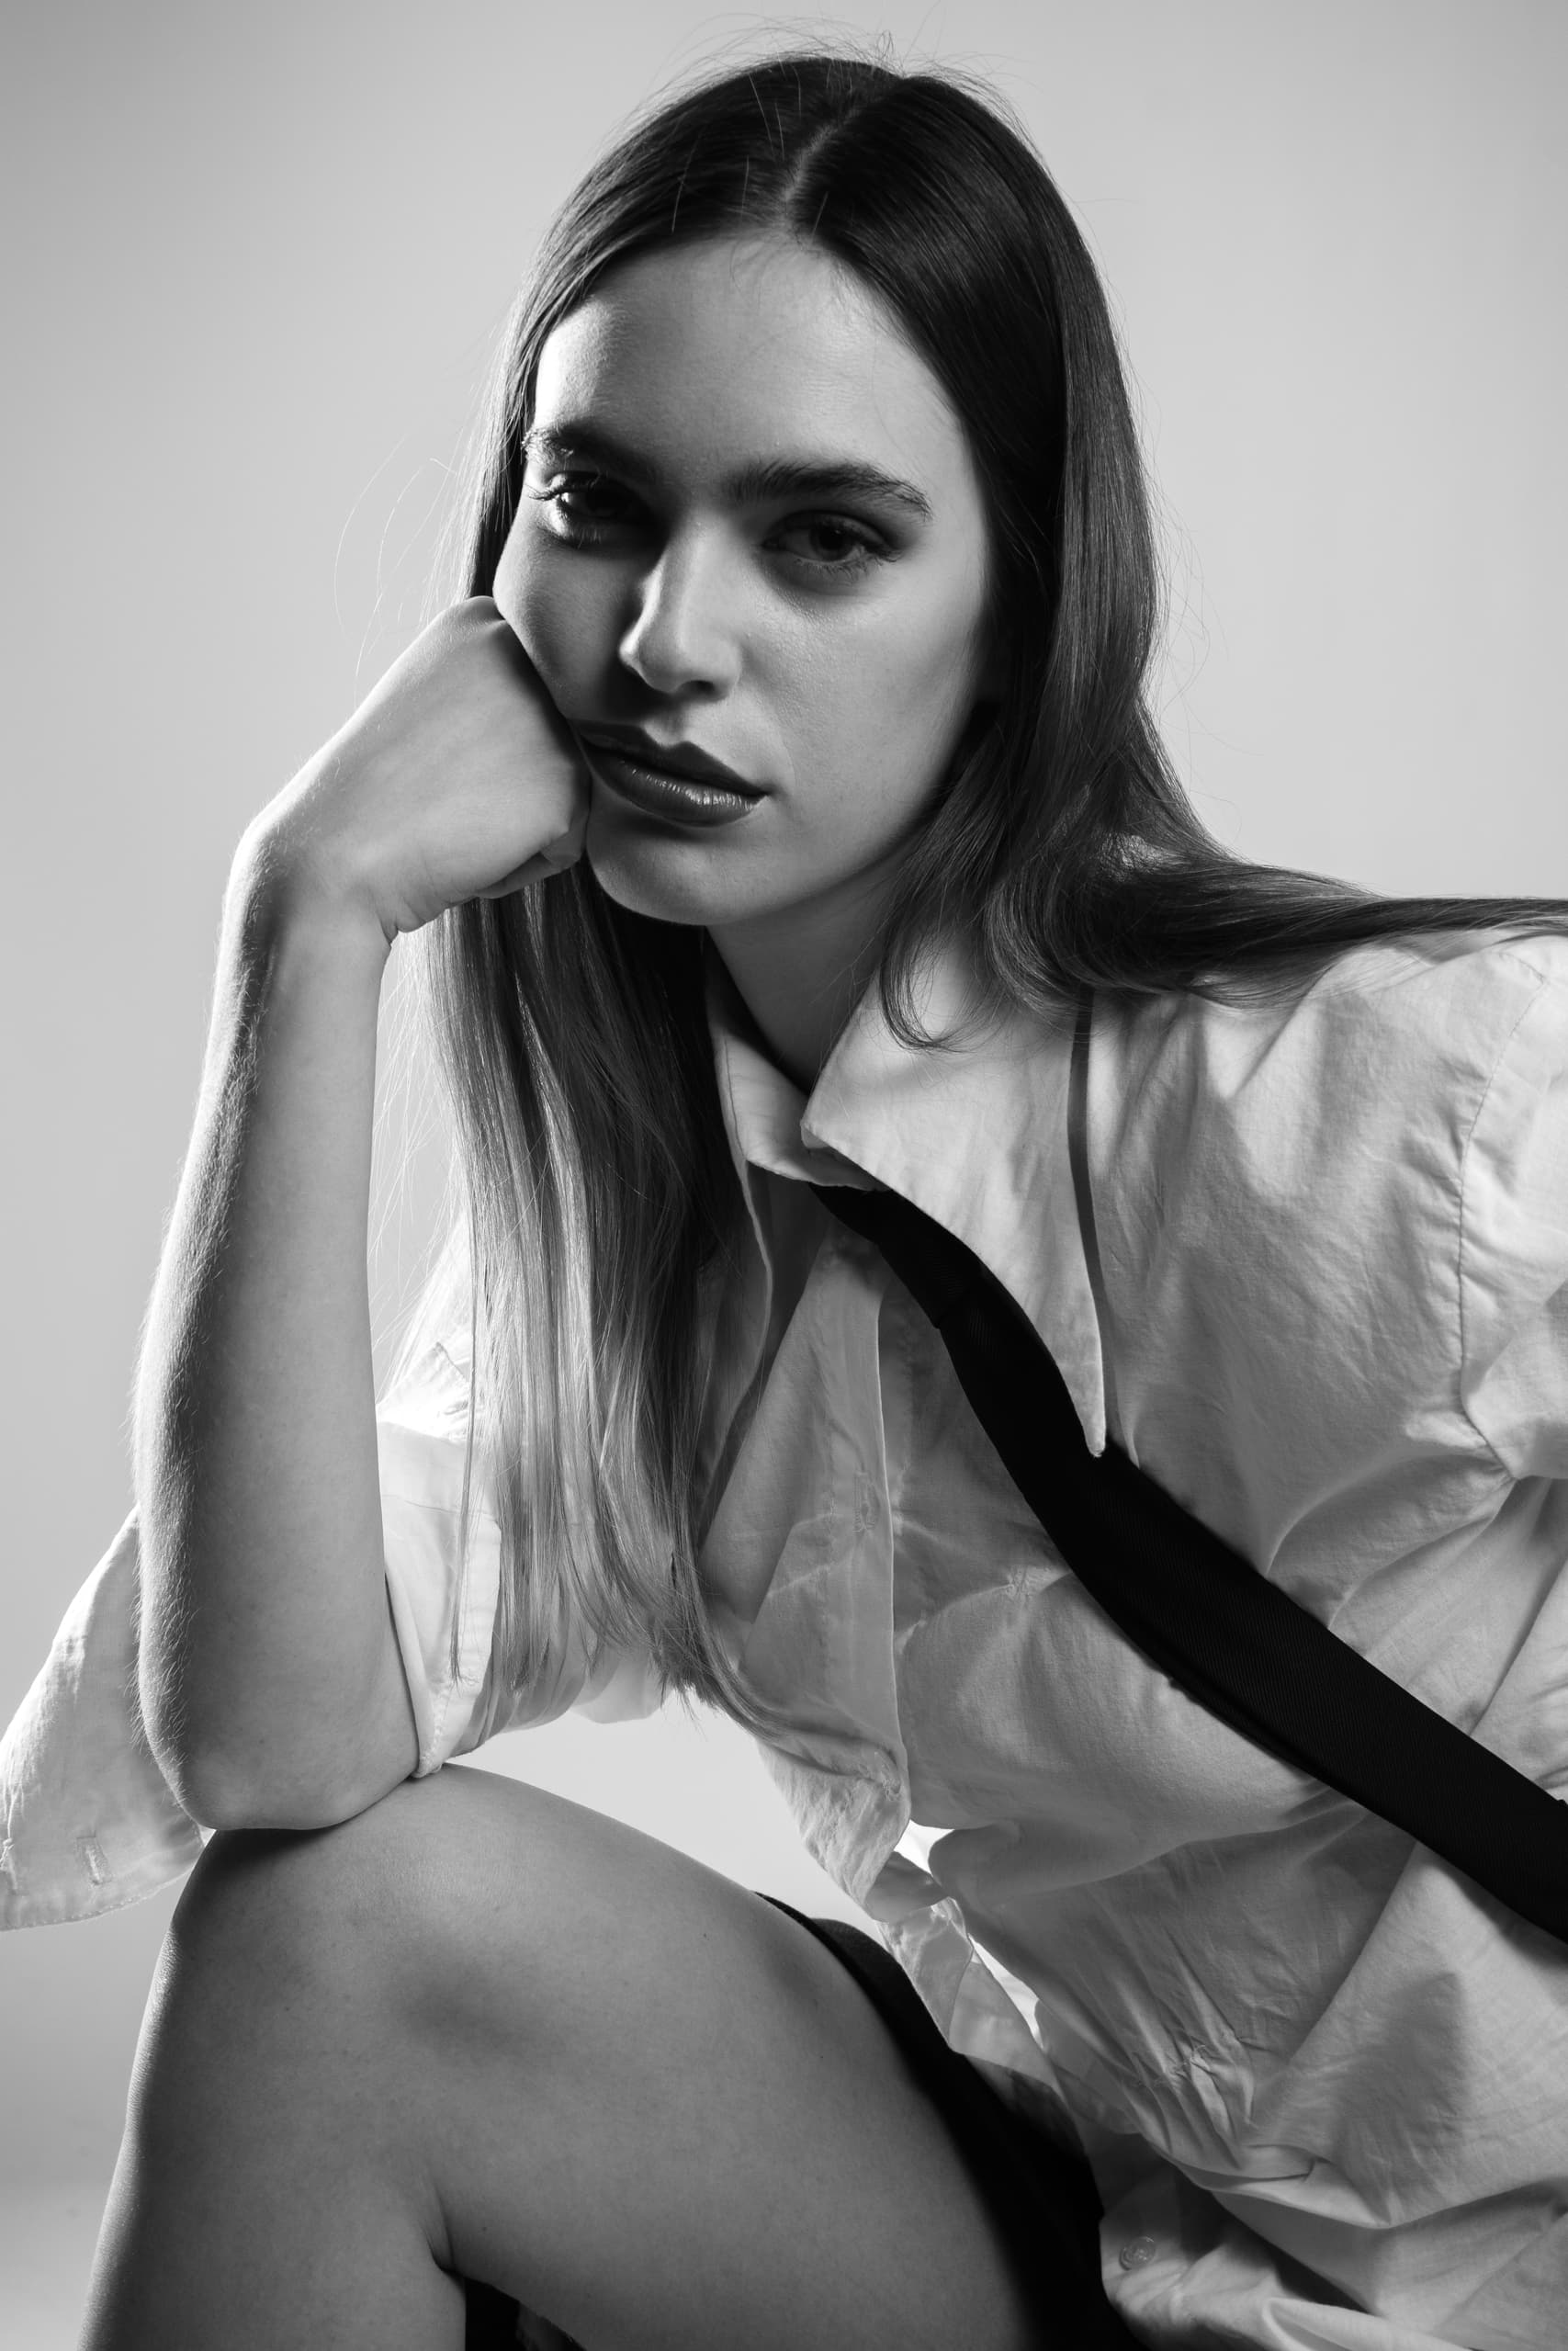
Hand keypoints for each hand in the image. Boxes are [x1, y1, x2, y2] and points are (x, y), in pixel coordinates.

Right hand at [250, 599, 590, 940]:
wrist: (335, 853)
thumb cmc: (376, 793)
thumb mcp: (431, 699)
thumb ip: (495, 689)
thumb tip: (578, 713)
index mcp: (484, 619)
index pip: (533, 700)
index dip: (481, 747)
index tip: (430, 752)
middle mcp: (525, 652)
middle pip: (560, 742)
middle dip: (509, 783)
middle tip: (440, 789)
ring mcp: (550, 714)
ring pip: (570, 792)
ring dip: (519, 824)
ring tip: (452, 816)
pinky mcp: (567, 781)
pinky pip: (571, 842)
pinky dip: (524, 862)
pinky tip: (468, 844)